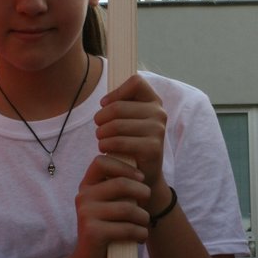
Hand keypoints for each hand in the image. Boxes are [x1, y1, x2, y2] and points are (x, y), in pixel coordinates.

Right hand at [73, 154, 150, 257]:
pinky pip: (127, 228)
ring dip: (143, 218)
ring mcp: (86, 214)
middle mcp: (83, 196)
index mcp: (87, 186)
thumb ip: (119, 187)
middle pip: (121, 183)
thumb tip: (140, 166)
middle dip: (142, 191)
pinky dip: (140, 233)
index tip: (141, 178)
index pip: (101, 161)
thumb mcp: (111, 203)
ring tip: (144, 224)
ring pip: (128, 208)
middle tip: (148, 200)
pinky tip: (140, 238)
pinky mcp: (93, 232)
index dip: (125, 166)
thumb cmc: (108, 228)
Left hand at [94, 75, 167, 197]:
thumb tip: (105, 102)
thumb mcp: (129, 120)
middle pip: (118, 106)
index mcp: (154, 101)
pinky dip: (105, 145)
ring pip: (116, 124)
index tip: (106, 105)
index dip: (116, 93)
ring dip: (101, 133)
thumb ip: (121, 105)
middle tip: (98, 128)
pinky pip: (119, 141)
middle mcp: (159, 113)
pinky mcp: (153, 147)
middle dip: (100, 118)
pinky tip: (104, 149)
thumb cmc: (130, 143)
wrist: (142, 175)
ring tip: (100, 139)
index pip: (136, 82)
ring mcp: (158, 130)